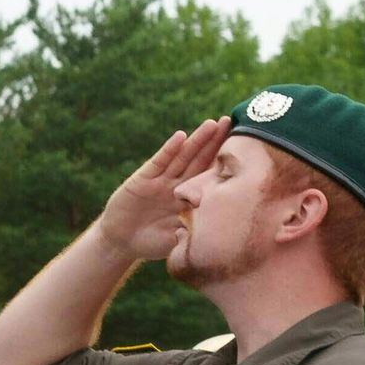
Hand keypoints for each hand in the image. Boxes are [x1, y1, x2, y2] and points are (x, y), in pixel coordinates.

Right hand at [93, 116, 228, 268]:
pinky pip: (158, 162)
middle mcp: (177, 184)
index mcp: (189, 198)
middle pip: (199, 159)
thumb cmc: (151, 243)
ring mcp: (160, 180)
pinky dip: (169, 150)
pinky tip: (180, 137)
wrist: (121, 243)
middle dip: (214, 141)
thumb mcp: (178, 239)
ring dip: (196, 140)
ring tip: (211, 124)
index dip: (223, 162)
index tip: (243, 147)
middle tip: (231, 121)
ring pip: (182, 156)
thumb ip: (193, 231)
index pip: (209, 176)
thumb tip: (214, 228)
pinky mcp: (143, 179)